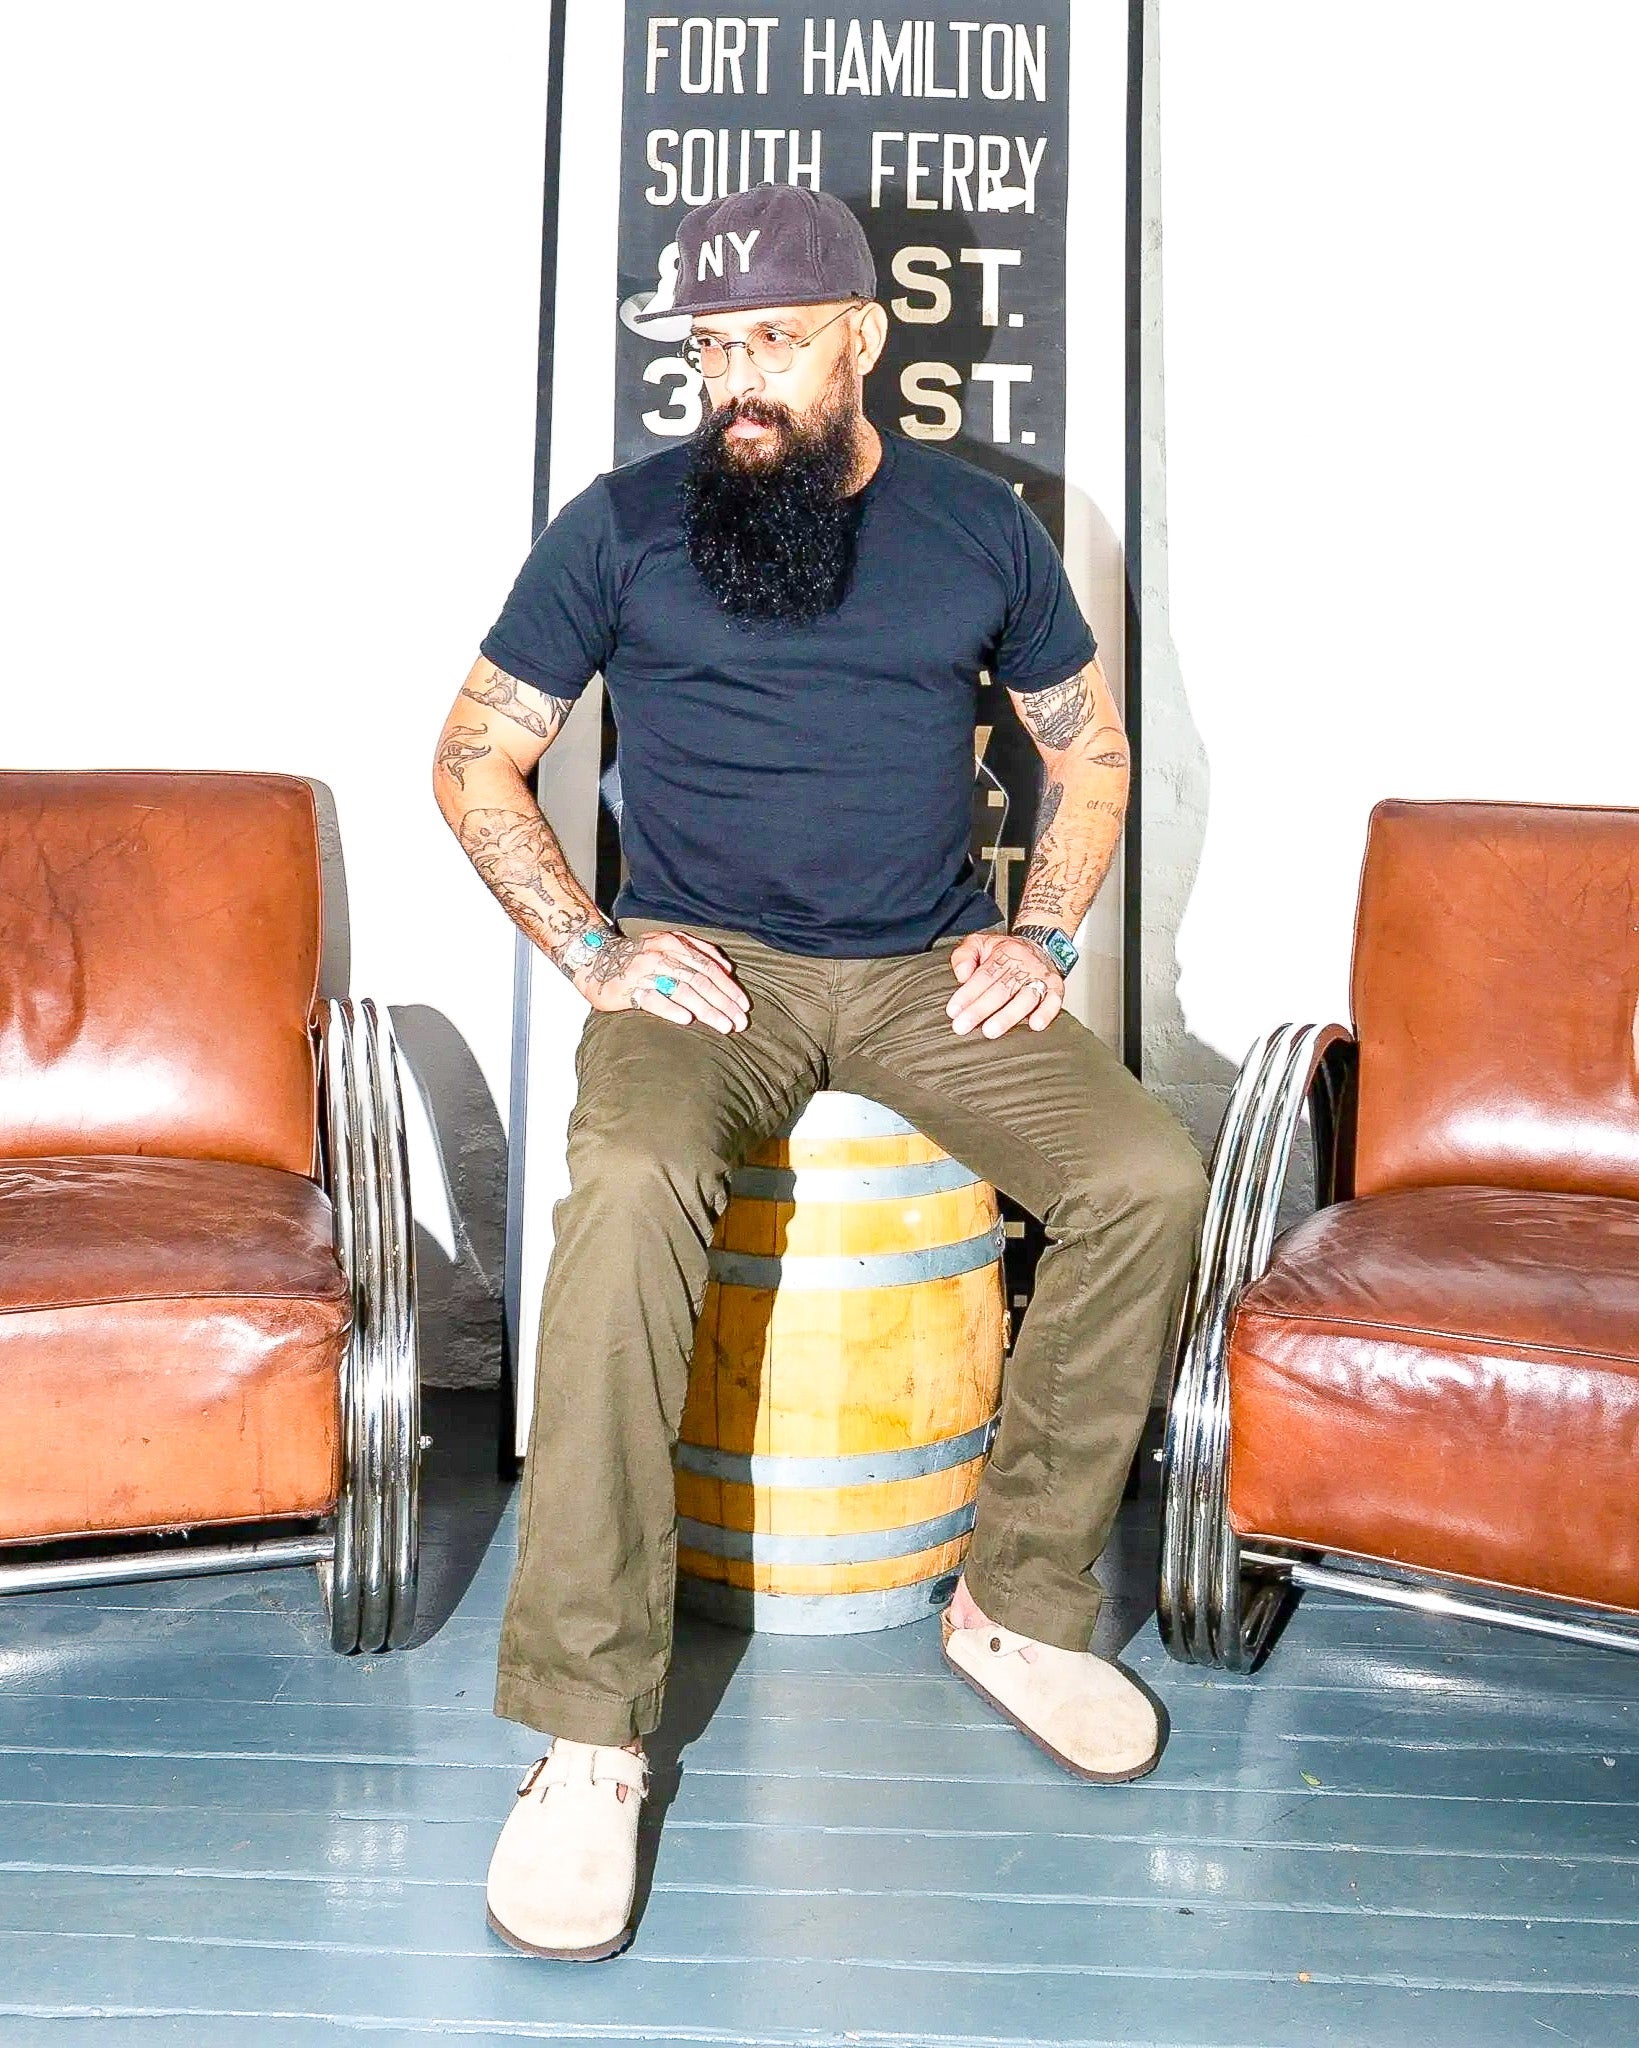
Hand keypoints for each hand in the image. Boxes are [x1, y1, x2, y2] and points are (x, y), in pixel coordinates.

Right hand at [575, 929, 750, 1032]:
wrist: (595, 959)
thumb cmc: (637, 956)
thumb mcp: (668, 944)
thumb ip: (698, 952)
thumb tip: (727, 968)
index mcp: (674, 943)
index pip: (708, 967)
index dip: (729, 987)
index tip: (744, 1006)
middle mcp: (662, 955)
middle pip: (700, 980)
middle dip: (723, 1003)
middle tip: (740, 1022)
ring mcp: (644, 971)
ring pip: (682, 990)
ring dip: (706, 1010)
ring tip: (723, 1026)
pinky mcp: (628, 989)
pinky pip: (652, 999)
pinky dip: (671, 1009)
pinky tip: (687, 1020)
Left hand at [946, 931, 1063, 1038]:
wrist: (1041, 945)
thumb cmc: (1005, 952)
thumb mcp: (980, 943)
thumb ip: (964, 955)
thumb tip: (962, 975)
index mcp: (1003, 954)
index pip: (984, 976)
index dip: (968, 994)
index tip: (954, 1010)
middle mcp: (1023, 966)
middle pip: (1001, 989)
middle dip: (980, 1009)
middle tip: (963, 1026)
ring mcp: (1041, 978)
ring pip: (1025, 998)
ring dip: (1008, 1015)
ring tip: (991, 1030)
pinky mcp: (1056, 989)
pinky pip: (1054, 1001)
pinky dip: (1046, 1013)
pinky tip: (1035, 1025)